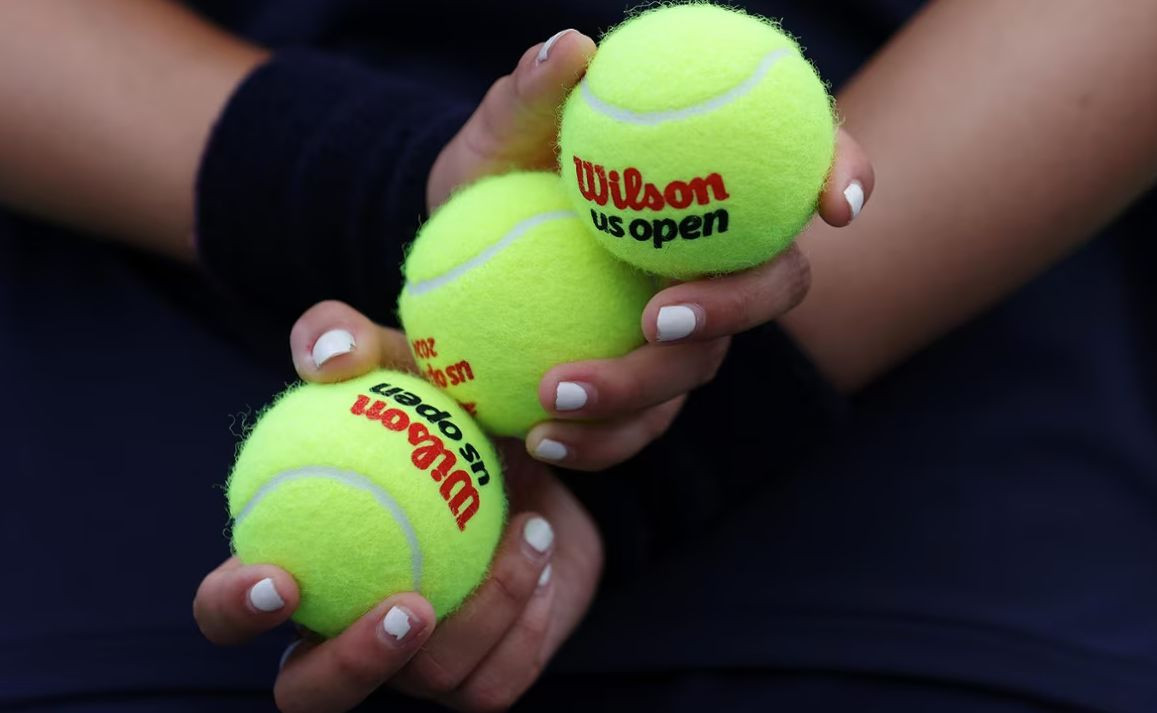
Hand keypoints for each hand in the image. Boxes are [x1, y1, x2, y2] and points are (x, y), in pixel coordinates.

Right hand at [194, 301, 602, 712]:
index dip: (234, 610)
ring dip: (483, 608)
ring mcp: (414, 667)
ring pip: (429, 679)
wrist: (538, 461)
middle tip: (410, 603)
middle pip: (310, 692)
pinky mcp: (481, 680)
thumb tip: (326, 357)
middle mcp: (344, 630)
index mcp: (299, 567)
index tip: (280, 577)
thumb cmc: (446, 413)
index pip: (231, 612)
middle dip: (352, 666)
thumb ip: (348, 338)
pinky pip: (495, 681)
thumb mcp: (402, 361)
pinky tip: (542, 555)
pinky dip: (523, 620)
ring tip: (526, 531)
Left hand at [426, 30, 874, 472]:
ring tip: (556, 391)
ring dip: (637, 389)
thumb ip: (533, 95)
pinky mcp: (644, 394)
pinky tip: (540, 433)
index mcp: (710, 185)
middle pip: (771, 287)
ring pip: (699, 369)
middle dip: (731, 307)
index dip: (843, 175)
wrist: (457, 250)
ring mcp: (687, 332)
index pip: (799, 166)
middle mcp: (716, 260)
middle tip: (659, 317)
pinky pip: (639, 428)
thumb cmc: (495, 175)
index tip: (837, 203)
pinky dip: (596, 440)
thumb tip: (572, 48)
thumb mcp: (500, 132)